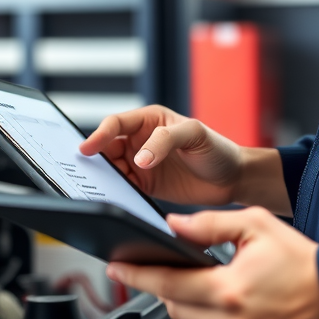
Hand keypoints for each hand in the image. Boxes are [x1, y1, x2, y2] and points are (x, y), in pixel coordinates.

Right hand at [79, 104, 246, 206]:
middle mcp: (141, 140)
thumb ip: (165, 141)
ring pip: (112, 168)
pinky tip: (114, 197)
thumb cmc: (218, 149)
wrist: (233, 179)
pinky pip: (123, 187)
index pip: (116, 124)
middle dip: (96, 157)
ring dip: (104, 176)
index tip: (87, 148)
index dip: (99, 135)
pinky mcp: (145, 186)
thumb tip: (139, 158)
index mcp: (150, 121)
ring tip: (98, 186)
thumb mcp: (194, 135)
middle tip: (85, 170)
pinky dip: (116, 192)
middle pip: (108, 147)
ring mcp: (142, 164)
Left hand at [107, 208, 318, 318]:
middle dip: (164, 285)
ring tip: (201, 281)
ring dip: (185, 303)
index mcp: (229, 290)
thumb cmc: (302, 259)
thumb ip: (209, 225)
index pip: (167, 283)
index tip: (115, 267)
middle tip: (163, 265)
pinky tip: (220, 301)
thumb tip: (174, 226)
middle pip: (173, 306)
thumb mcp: (254, 225)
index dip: (136, 274)